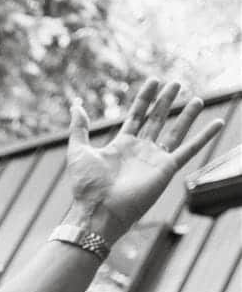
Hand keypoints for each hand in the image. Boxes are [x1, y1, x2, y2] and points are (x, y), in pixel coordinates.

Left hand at [65, 78, 221, 238]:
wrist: (99, 211)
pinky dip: (204, 137)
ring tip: (198, 99)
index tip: (154, 81)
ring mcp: (155, 159)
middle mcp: (140, 150)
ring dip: (187, 116)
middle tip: (176, 83)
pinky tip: (216, 123)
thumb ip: (79, 128)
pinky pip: (189, 150)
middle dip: (165, 101)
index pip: (137, 115)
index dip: (145, 98)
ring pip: (175, 132)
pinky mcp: (166, 169)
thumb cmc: (87, 186)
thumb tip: (75, 105)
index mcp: (121, 145)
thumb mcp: (78, 151)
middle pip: (157, 119)